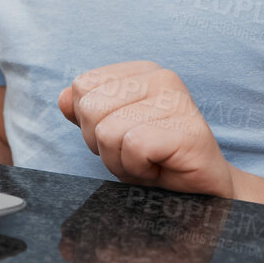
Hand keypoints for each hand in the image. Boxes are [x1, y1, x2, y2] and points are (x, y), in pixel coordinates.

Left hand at [59, 62, 234, 197]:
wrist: (200, 190)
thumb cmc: (155, 159)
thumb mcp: (112, 133)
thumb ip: (86, 113)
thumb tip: (63, 97)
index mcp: (141, 71)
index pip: (82, 86)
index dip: (90, 122)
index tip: (122, 136)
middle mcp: (162, 78)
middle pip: (91, 108)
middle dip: (103, 144)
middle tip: (135, 154)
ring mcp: (178, 100)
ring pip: (107, 131)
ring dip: (120, 160)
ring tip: (148, 162)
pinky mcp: (188, 129)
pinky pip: (132, 147)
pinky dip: (137, 168)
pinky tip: (159, 168)